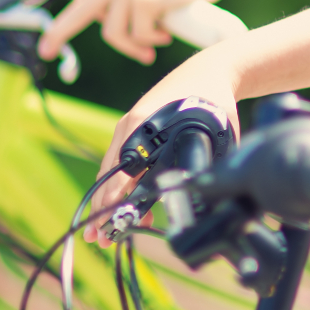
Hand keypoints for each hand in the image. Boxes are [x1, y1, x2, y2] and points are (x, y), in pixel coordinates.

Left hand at [41, 0, 231, 64]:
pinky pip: (138, 35)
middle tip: (46, 52)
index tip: (49, 45)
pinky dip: (151, 42)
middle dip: (58, 34)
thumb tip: (106, 22)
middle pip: (77, 13)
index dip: (65, 24)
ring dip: (132, 45)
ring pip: (113, 32)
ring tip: (152, 44)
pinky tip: (165, 35)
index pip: (81, 1)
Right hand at [88, 57, 240, 242]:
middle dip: (103, 208)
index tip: (108, 223)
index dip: (113, 199)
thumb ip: (203, 163)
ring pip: (114, 172)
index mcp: (141, 125)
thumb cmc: (212, 100)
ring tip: (109, 233)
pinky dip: (122, 188)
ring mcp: (130, 129)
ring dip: (110, 201)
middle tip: (98, 238)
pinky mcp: (135, 132)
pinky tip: (131, 211)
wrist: (209, 71)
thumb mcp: (210, 132)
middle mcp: (130, 127)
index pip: (120, 169)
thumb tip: (201, 196)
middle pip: (109, 174)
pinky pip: (123, 164)